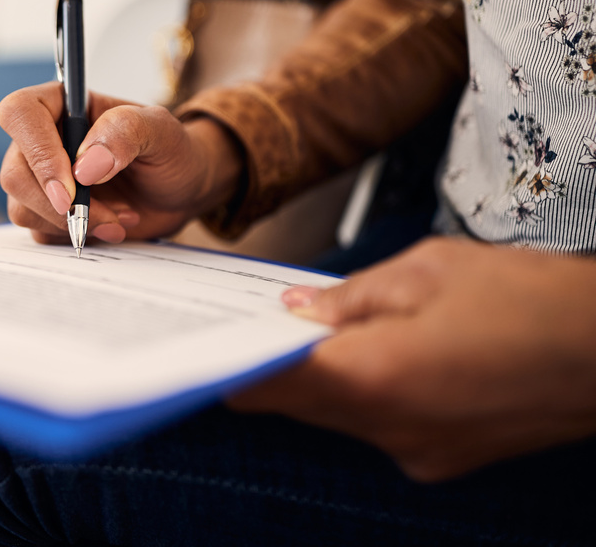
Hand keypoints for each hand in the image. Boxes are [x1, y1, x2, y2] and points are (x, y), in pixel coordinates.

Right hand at [0, 82, 242, 244]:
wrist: (181, 189)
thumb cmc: (169, 150)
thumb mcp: (161, 130)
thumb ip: (126, 132)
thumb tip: (84, 166)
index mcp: (61, 105)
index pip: (21, 114)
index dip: (37, 152)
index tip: (72, 187)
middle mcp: (44, 140)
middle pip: (14, 173)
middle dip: (58, 204)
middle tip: (106, 215)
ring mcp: (41, 179)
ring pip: (22, 208)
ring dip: (73, 223)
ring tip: (119, 216)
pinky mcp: (48, 212)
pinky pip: (40, 232)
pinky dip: (78, 235)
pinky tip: (111, 225)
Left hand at [229, 238, 595, 480]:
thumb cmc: (531, 299)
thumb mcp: (427, 271)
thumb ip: (348, 296)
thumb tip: (294, 310)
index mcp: (374, 380)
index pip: (269, 384)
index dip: (227, 363)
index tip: (197, 345)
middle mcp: (390, 430)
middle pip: (296, 404)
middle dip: (267, 366)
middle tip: (243, 324)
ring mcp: (419, 452)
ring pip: (336, 415)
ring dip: (317, 377)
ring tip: (309, 329)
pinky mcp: (444, 457)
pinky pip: (378, 424)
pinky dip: (361, 392)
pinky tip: (370, 352)